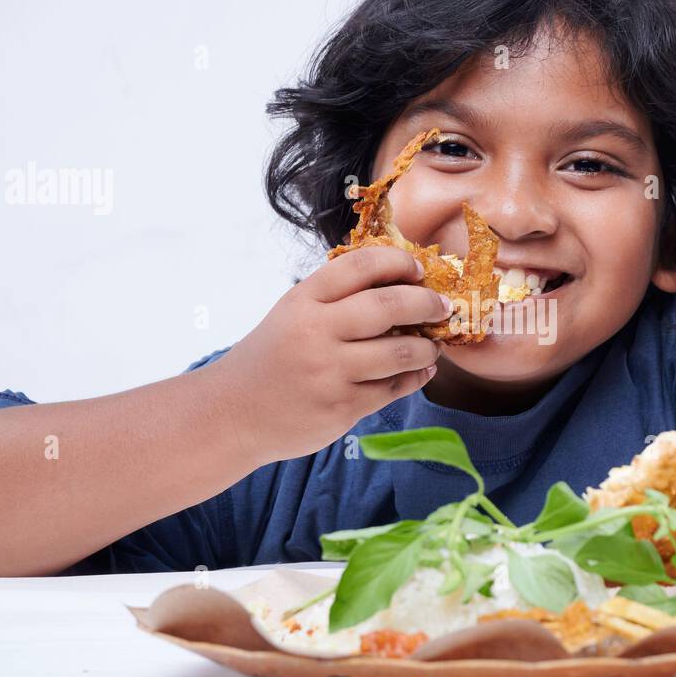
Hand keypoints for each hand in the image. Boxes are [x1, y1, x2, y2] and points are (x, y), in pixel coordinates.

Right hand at [210, 246, 450, 462]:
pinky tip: (420, 371)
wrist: (232, 413)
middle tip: (443, 307)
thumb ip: (337, 298)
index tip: (420, 270)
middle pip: (389, 306)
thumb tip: (404, 283)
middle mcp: (316, 332)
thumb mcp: (292, 313)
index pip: (361, 265)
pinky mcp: (341, 408)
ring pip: (401, 352)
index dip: (399, 262)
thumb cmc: (273, 358)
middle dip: (427, 304)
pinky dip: (415, 377)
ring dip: (428, 347)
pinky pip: (394, 388)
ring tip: (432, 346)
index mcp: (303, 300)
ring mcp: (329, 372)